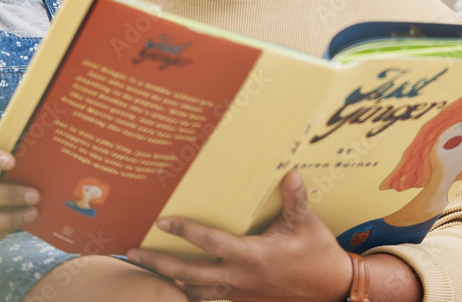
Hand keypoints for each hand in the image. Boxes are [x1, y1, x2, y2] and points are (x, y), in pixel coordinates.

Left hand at [126, 170, 352, 301]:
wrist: (330, 289)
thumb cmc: (316, 253)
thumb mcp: (306, 223)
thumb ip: (295, 198)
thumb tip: (289, 171)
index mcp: (252, 255)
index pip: (210, 242)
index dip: (185, 232)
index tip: (162, 222)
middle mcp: (240, 277)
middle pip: (189, 274)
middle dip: (158, 264)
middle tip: (131, 253)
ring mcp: (240, 292)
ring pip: (195, 292)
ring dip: (168, 281)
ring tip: (143, 270)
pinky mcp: (244, 301)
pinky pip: (210, 299)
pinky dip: (189, 293)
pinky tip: (174, 286)